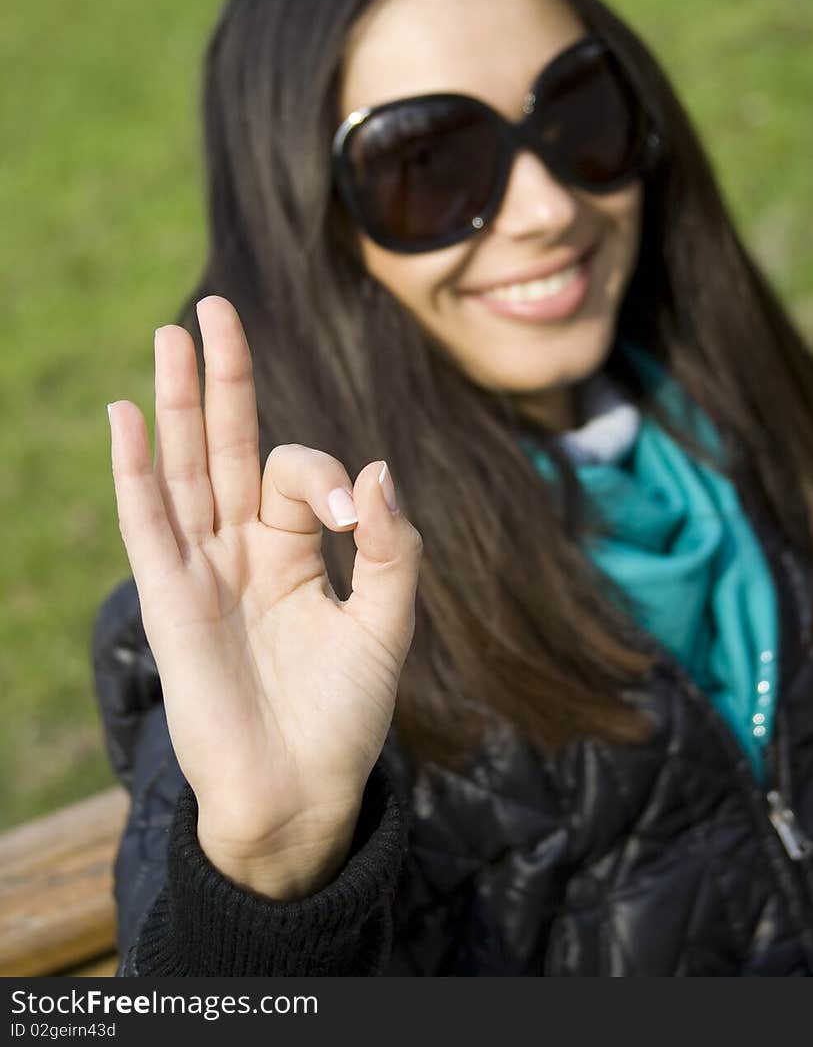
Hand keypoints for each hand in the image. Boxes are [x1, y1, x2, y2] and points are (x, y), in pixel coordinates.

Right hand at [107, 295, 421, 896]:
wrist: (300, 795)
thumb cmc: (346, 716)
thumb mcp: (388, 625)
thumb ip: (392, 548)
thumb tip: (378, 470)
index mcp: (293, 547)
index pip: (299, 474)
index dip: (328, 476)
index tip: (355, 514)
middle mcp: (242, 548)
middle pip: (227, 445)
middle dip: (223, 377)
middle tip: (213, 307)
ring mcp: (201, 569)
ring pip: (184, 469)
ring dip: (178, 403)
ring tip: (171, 336)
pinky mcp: (170, 600)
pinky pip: (148, 523)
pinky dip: (134, 470)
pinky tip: (128, 415)